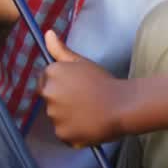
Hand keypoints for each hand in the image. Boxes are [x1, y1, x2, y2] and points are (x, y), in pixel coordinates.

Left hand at [39, 31, 124, 147]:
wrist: (123, 106)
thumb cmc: (104, 82)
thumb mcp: (82, 62)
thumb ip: (60, 50)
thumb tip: (47, 33)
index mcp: (52, 74)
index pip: (44, 80)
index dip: (60, 84)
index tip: (75, 88)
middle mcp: (49, 94)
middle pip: (49, 99)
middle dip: (61, 100)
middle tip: (83, 101)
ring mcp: (54, 116)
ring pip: (56, 117)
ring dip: (66, 117)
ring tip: (88, 113)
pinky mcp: (62, 134)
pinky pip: (63, 134)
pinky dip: (73, 132)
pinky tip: (88, 125)